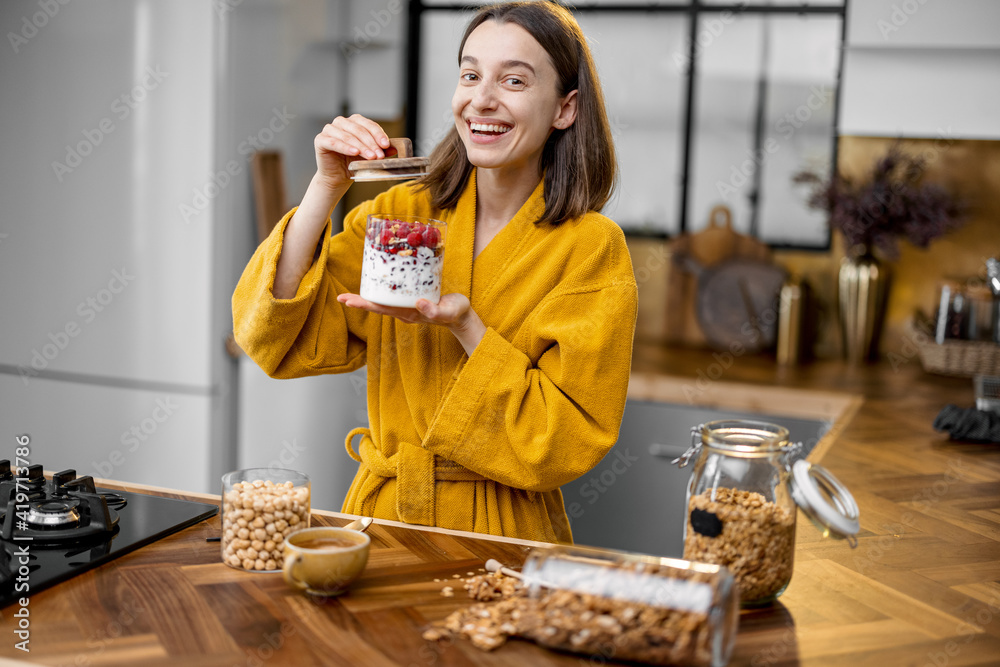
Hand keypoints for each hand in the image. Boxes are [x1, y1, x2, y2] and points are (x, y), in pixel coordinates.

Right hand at [313, 114, 390, 189]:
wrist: (337, 177)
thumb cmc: (353, 163)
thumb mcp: (370, 155)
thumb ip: (380, 150)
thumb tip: (395, 148)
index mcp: (354, 122)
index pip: (368, 124)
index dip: (378, 134)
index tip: (386, 145)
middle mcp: (341, 123)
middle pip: (359, 130)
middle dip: (371, 143)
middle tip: (379, 155)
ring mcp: (329, 130)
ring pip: (348, 136)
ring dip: (361, 146)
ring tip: (370, 157)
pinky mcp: (321, 140)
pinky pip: (334, 142)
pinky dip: (345, 147)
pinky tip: (354, 152)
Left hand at [336, 293, 486, 354]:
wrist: (461, 315)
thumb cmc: (455, 312)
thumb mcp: (448, 311)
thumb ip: (434, 310)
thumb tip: (417, 303)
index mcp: (409, 313)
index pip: (381, 309)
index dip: (364, 304)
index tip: (348, 301)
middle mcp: (403, 311)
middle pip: (377, 306)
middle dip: (359, 302)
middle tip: (341, 298)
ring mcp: (406, 306)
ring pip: (382, 301)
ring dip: (367, 296)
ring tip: (351, 292)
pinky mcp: (411, 299)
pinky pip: (392, 295)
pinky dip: (381, 289)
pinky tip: (376, 282)